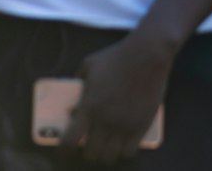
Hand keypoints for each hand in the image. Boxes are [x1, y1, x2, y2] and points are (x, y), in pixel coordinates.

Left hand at [61, 31, 171, 163]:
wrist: (146, 55)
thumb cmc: (116, 57)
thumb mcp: (89, 64)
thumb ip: (78, 82)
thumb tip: (72, 99)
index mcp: (89, 106)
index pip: (71, 140)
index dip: (64, 147)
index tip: (64, 147)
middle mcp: (105, 121)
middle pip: (91, 153)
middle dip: (87, 151)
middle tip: (89, 143)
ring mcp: (124, 126)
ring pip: (110, 157)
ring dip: (105, 154)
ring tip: (106, 145)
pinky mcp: (141, 127)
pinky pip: (129, 152)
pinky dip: (123, 151)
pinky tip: (122, 144)